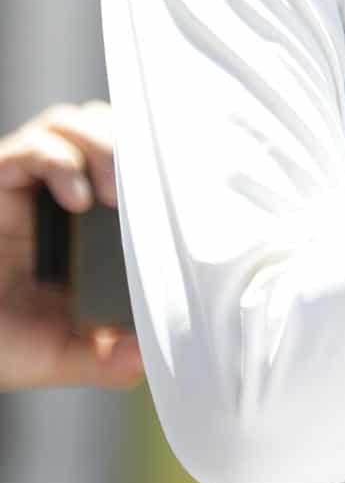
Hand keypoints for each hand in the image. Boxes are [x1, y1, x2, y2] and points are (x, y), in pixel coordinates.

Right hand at [0, 101, 142, 390]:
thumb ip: (106, 358)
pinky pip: (31, 147)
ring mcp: (29, 183)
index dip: (159, 161)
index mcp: (91, 223)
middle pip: (109, 128)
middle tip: (150, 189)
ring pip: (74, 124)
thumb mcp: (63, 355)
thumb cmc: (4, 341)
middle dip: (133, 146)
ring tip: (114, 193)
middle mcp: (61, 193)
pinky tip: (74, 197)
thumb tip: (146, 357)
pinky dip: (58, 161)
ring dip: (103, 145)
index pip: (134, 163)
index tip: (188, 183)